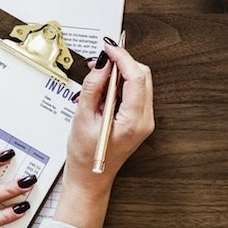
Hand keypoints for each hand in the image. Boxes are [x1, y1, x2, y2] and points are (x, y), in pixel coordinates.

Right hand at [53, 42, 153, 227]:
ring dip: (121, 72)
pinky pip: (135, 92)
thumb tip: (102, 64)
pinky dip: (122, 83)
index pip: (136, 77)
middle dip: (123, 62)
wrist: (90, 179)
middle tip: (102, 59)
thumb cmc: (84, 157)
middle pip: (142, 76)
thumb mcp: (83, 119)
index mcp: (133, 121)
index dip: (122, 58)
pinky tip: (105, 87)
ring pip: (140, 82)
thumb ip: (93, 88)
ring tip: (99, 75)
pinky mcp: (140, 119)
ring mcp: (145, 120)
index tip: (109, 47)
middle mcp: (145, 120)